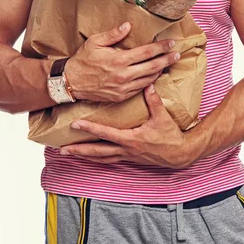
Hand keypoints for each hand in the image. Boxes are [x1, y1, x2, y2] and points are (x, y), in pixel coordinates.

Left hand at [60, 85, 197, 168]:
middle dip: (79, 150)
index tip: (75, 125)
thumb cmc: (171, 136)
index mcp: (131, 139)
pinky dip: (98, 158)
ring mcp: (127, 156)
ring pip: (101, 158)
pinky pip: (109, 159)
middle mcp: (126, 150)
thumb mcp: (162, 118)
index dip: (90, 129)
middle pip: (97, 152)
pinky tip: (90, 156)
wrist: (180, 154)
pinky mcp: (130, 158)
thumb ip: (154, 101)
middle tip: (62, 149)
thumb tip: (147, 84)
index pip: (105, 134)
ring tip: (70, 153)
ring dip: (85, 156)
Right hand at [65, 22, 179, 103]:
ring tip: (168, 63)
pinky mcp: (121, 96)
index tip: (172, 43)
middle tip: (177, 54)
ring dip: (160, 71)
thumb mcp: (95, 42)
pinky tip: (153, 75)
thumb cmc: (83, 60)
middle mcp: (124, 75)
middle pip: (153, 67)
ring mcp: (124, 88)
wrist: (72, 82)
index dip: (161, 47)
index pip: (147, 52)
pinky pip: (140, 88)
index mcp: (119, 60)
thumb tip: (128, 25)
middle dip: (166, 60)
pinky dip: (149, 81)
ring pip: (149, 79)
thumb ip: (113, 34)